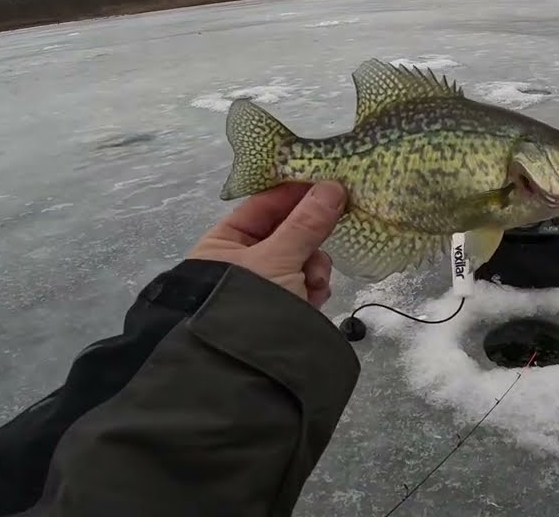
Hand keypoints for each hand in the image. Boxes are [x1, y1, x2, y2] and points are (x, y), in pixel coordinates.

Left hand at [188, 181, 346, 307]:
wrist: (245, 373)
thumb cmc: (248, 302)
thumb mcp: (279, 258)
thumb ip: (307, 222)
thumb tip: (333, 185)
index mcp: (223, 243)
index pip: (262, 206)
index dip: (294, 193)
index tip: (327, 184)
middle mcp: (239, 262)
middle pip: (285, 233)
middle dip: (309, 237)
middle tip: (335, 224)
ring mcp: (260, 287)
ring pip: (298, 260)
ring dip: (313, 266)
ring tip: (316, 282)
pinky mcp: (278, 309)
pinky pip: (302, 285)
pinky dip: (312, 287)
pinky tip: (316, 298)